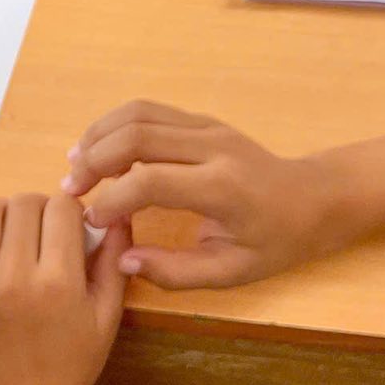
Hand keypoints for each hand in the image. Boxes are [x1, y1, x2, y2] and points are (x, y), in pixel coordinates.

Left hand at [0, 194, 128, 384]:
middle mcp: (15, 277)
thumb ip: (114, 262)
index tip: (71, 228)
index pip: (62, 208)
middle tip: (45, 233)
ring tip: (14, 235)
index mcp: (59, 283)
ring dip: (3, 213)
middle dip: (40, 209)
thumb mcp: (107, 317)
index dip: (71, 211)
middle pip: (23, 203)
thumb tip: (118, 214)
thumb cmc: (71, 365)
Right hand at [63, 101, 336, 288]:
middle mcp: (213, 148)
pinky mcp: (201, 120)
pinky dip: (115, 127)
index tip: (93, 222)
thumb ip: (175, 272)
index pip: (149, 181)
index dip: (111, 201)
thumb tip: (122, 260)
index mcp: (222, 188)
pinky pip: (148, 111)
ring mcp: (207, 126)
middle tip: (70, 190)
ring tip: (77, 166)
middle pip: (135, 135)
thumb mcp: (233, 272)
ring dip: (99, 136)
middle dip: (93, 160)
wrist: (314, 199)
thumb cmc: (276, 241)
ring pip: (137, 113)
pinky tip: (101, 151)